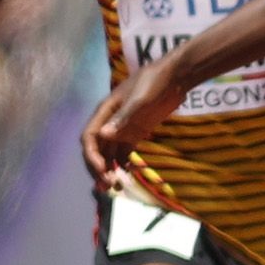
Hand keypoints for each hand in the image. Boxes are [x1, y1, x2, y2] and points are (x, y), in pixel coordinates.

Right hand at [83, 64, 187, 183]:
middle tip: (108, 185)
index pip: (90, 137)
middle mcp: (110, 122)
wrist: (174, 77)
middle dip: (100, 167)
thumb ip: (123, 118)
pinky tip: (128, 176)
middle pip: (98, 149)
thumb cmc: (153, 83)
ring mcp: (123, 128)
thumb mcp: (139, 100)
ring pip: (110, 153)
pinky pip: (125, 152)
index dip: (93, 155)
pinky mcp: (136, 132)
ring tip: (115, 187)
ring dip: (110, 169)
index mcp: (105, 112)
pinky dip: (124, 164)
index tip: (103, 170)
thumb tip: (103, 136)